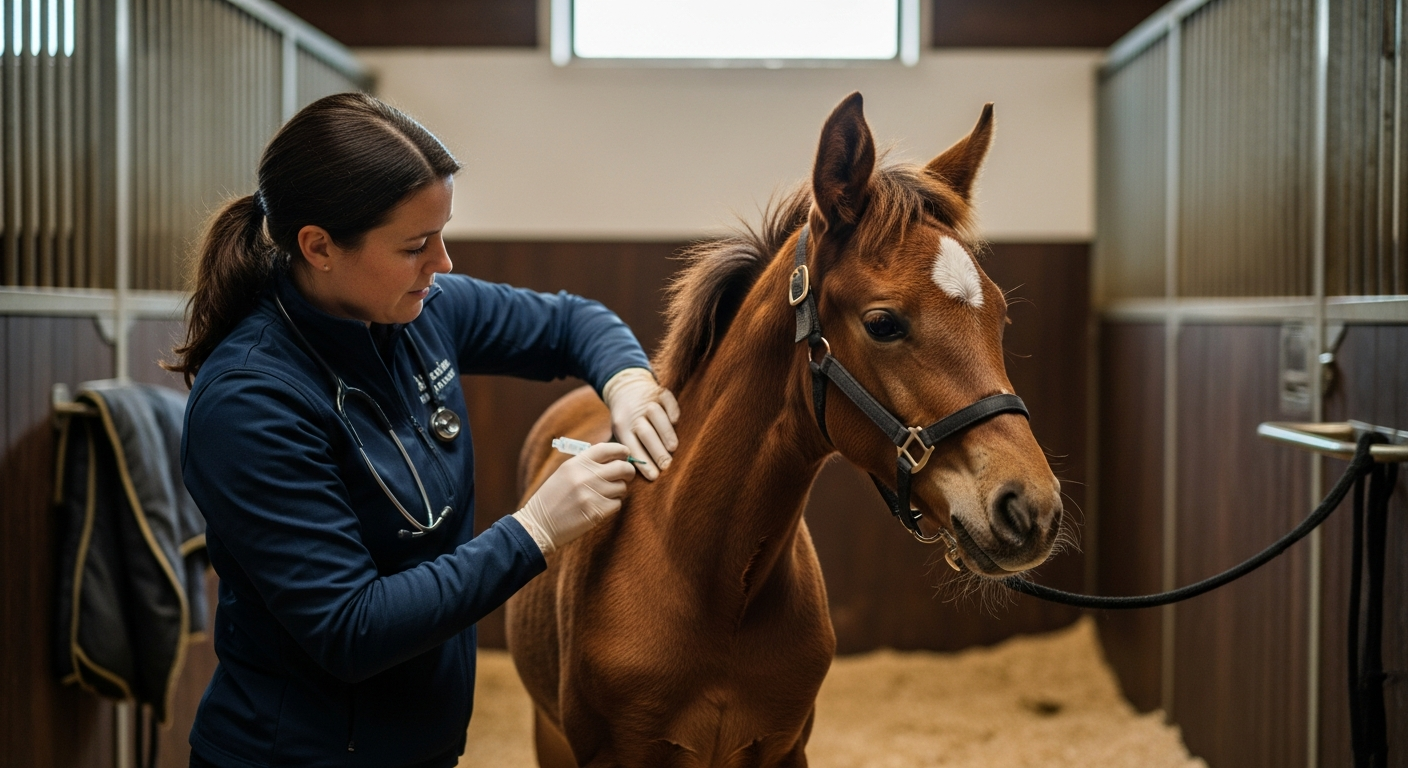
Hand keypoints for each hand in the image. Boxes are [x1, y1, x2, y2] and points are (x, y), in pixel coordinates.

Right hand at [512, 442, 635, 554]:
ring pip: (622, 487)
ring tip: (606, 494)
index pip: (607, 449)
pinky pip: (617, 504)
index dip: (621, 450)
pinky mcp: (597, 512)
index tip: (625, 454)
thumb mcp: (565, 472)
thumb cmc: (552, 497)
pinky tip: (600, 506)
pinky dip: (613, 505)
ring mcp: (592, 494)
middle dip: (628, 471)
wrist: (539, 523)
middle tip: (626, 475)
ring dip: (618, 491)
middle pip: (622, 467)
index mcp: (576, 463)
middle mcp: (586, 476)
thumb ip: (587, 464)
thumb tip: (614, 458)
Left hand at [601, 368, 679, 480]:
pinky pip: (667, 400)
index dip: (644, 463)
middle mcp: (634, 415)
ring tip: (673, 448)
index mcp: (622, 427)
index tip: (654, 477)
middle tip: (666, 465)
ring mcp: (647, 402)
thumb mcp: (622, 431)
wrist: (625, 386)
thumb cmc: (627, 418)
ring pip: (656, 416)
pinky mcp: (658, 391)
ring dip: (665, 432)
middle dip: (656, 451)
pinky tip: (675, 421)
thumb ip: (632, 447)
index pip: (633, 447)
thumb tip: (645, 474)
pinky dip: (672, 409)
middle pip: (645, 433)